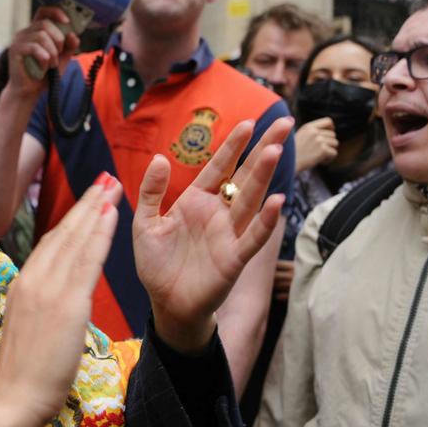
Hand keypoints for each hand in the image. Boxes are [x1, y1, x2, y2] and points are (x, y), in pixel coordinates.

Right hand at [0, 175, 122, 426]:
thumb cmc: (24, 373)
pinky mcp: (65, 302)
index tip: (87, 199)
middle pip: (64, 231)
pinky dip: (100, 233)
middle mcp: (33, 278)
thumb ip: (42, 305)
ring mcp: (48, 288)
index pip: (52, 242)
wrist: (15, 396)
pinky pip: (87, 259)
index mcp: (24, 284)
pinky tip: (112, 214)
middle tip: (105, 178)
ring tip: (113, 185)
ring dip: (96, 208)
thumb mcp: (29, 327)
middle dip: (87, 203)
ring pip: (76, 238)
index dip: (72, 218)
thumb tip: (57, 298)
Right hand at [5, 5, 80, 97]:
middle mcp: (26, 32)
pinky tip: (43, 68)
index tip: (67, 22)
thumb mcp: (62, 60)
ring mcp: (19, 40)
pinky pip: (34, 48)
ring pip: (41, 36)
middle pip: (45, 24)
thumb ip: (69, 48)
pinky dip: (44, 59)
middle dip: (58, 39)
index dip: (55, 12)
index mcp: (36, 31)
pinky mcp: (15, 50)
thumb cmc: (43, 76)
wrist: (28, 93)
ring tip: (52, 65)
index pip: (43, 12)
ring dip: (52, 52)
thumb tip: (73, 35)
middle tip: (60, 53)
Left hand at [134, 118, 291, 353]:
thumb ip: (151, 191)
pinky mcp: (234, 258)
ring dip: (263, 176)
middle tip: (283, 123)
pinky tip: (278, 202)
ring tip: (276, 150)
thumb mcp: (145, 223)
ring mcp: (229, 234)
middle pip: (243, 175)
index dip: (232, 146)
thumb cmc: (157, 265)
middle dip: (262, 149)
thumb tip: (160, 157)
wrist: (166, 304)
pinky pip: (253, 236)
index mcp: (196, 201)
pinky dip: (266, 221)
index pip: (218, 167)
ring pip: (250, 199)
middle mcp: (217, 213)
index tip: (247, 122)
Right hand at [293, 117, 337, 172]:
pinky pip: (334, 153)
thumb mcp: (300, 137)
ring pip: (335, 144)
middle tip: (319, 152)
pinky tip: (319, 162)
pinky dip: (328, 159)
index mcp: (308, 127)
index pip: (328, 121)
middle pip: (333, 135)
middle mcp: (314, 132)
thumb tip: (330, 133)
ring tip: (318, 157)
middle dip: (329, 144)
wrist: (286, 165)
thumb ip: (312, 133)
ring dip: (329, 152)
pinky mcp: (323, 150)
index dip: (331, 128)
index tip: (329, 136)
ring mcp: (319, 140)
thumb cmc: (292, 155)